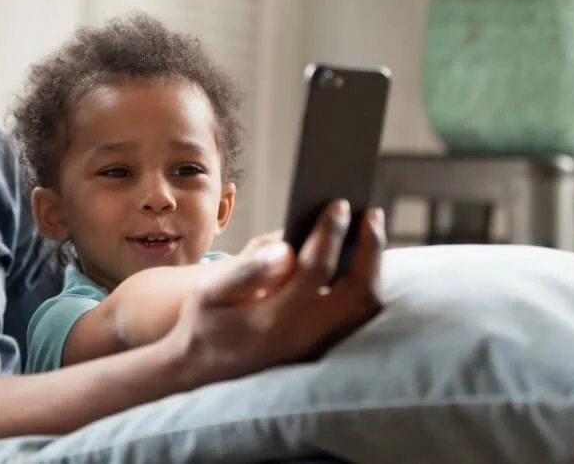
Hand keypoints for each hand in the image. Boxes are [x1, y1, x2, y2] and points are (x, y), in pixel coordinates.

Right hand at [162, 200, 384, 388]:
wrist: (199, 368)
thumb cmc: (204, 320)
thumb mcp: (208, 291)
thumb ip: (246, 271)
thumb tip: (284, 248)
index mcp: (273, 319)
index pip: (316, 270)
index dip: (330, 233)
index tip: (338, 204)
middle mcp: (303, 338)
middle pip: (358, 294)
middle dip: (370, 249)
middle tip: (371, 213)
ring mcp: (317, 348)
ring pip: (365, 308)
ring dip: (374, 268)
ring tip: (370, 231)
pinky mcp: (321, 349)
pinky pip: (357, 316)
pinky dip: (366, 285)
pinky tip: (359, 259)